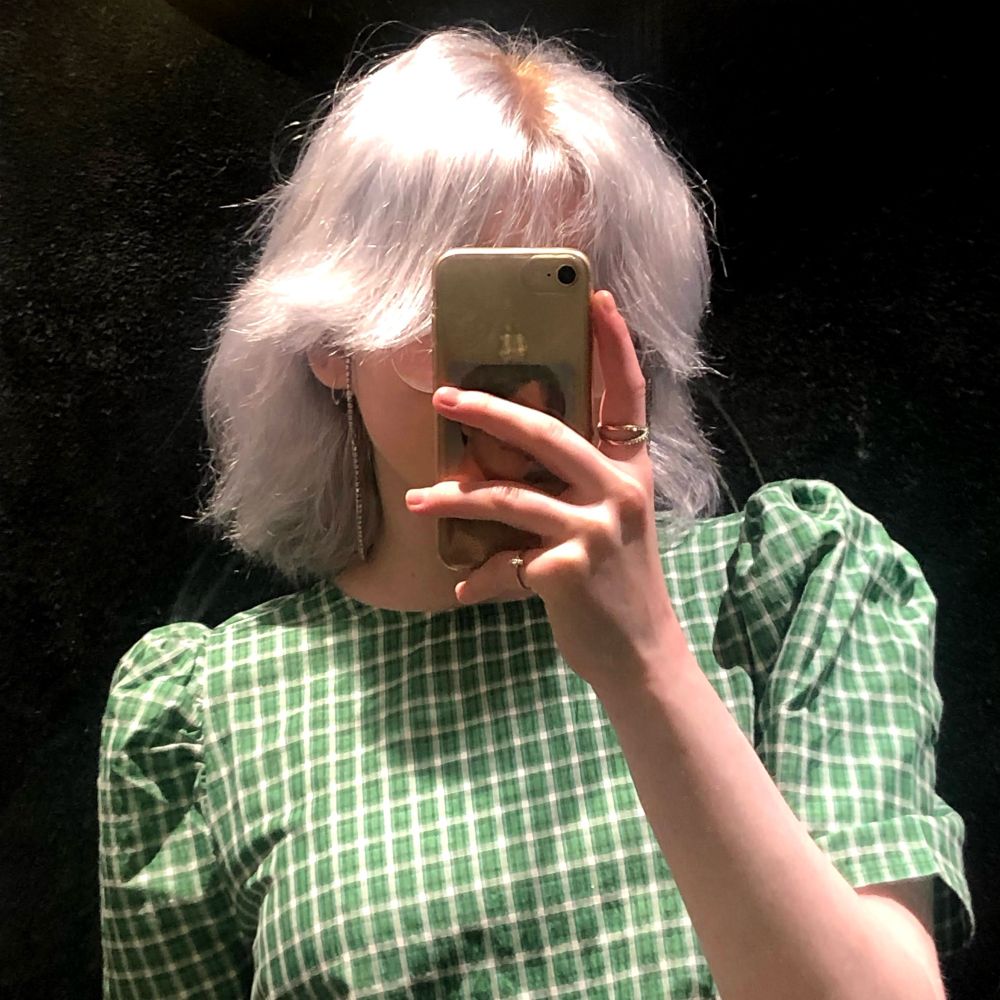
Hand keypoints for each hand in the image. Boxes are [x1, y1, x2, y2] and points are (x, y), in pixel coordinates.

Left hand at [404, 290, 681, 691]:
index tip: (596, 298)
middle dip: (490, 411)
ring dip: (456, 497)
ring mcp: (596, 530)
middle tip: (445, 395)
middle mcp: (619, 491)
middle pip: (548, 433)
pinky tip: (464, 588)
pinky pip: (506, 564)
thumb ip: (579, 487)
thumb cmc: (618, 584)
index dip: (614, 345)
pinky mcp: (569, 570)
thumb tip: (511, 464)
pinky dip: (481, 576)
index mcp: (631, 471)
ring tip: (417, 498)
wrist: (640, 653)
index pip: (629, 394)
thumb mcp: (614, 523)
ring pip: (510, 497)